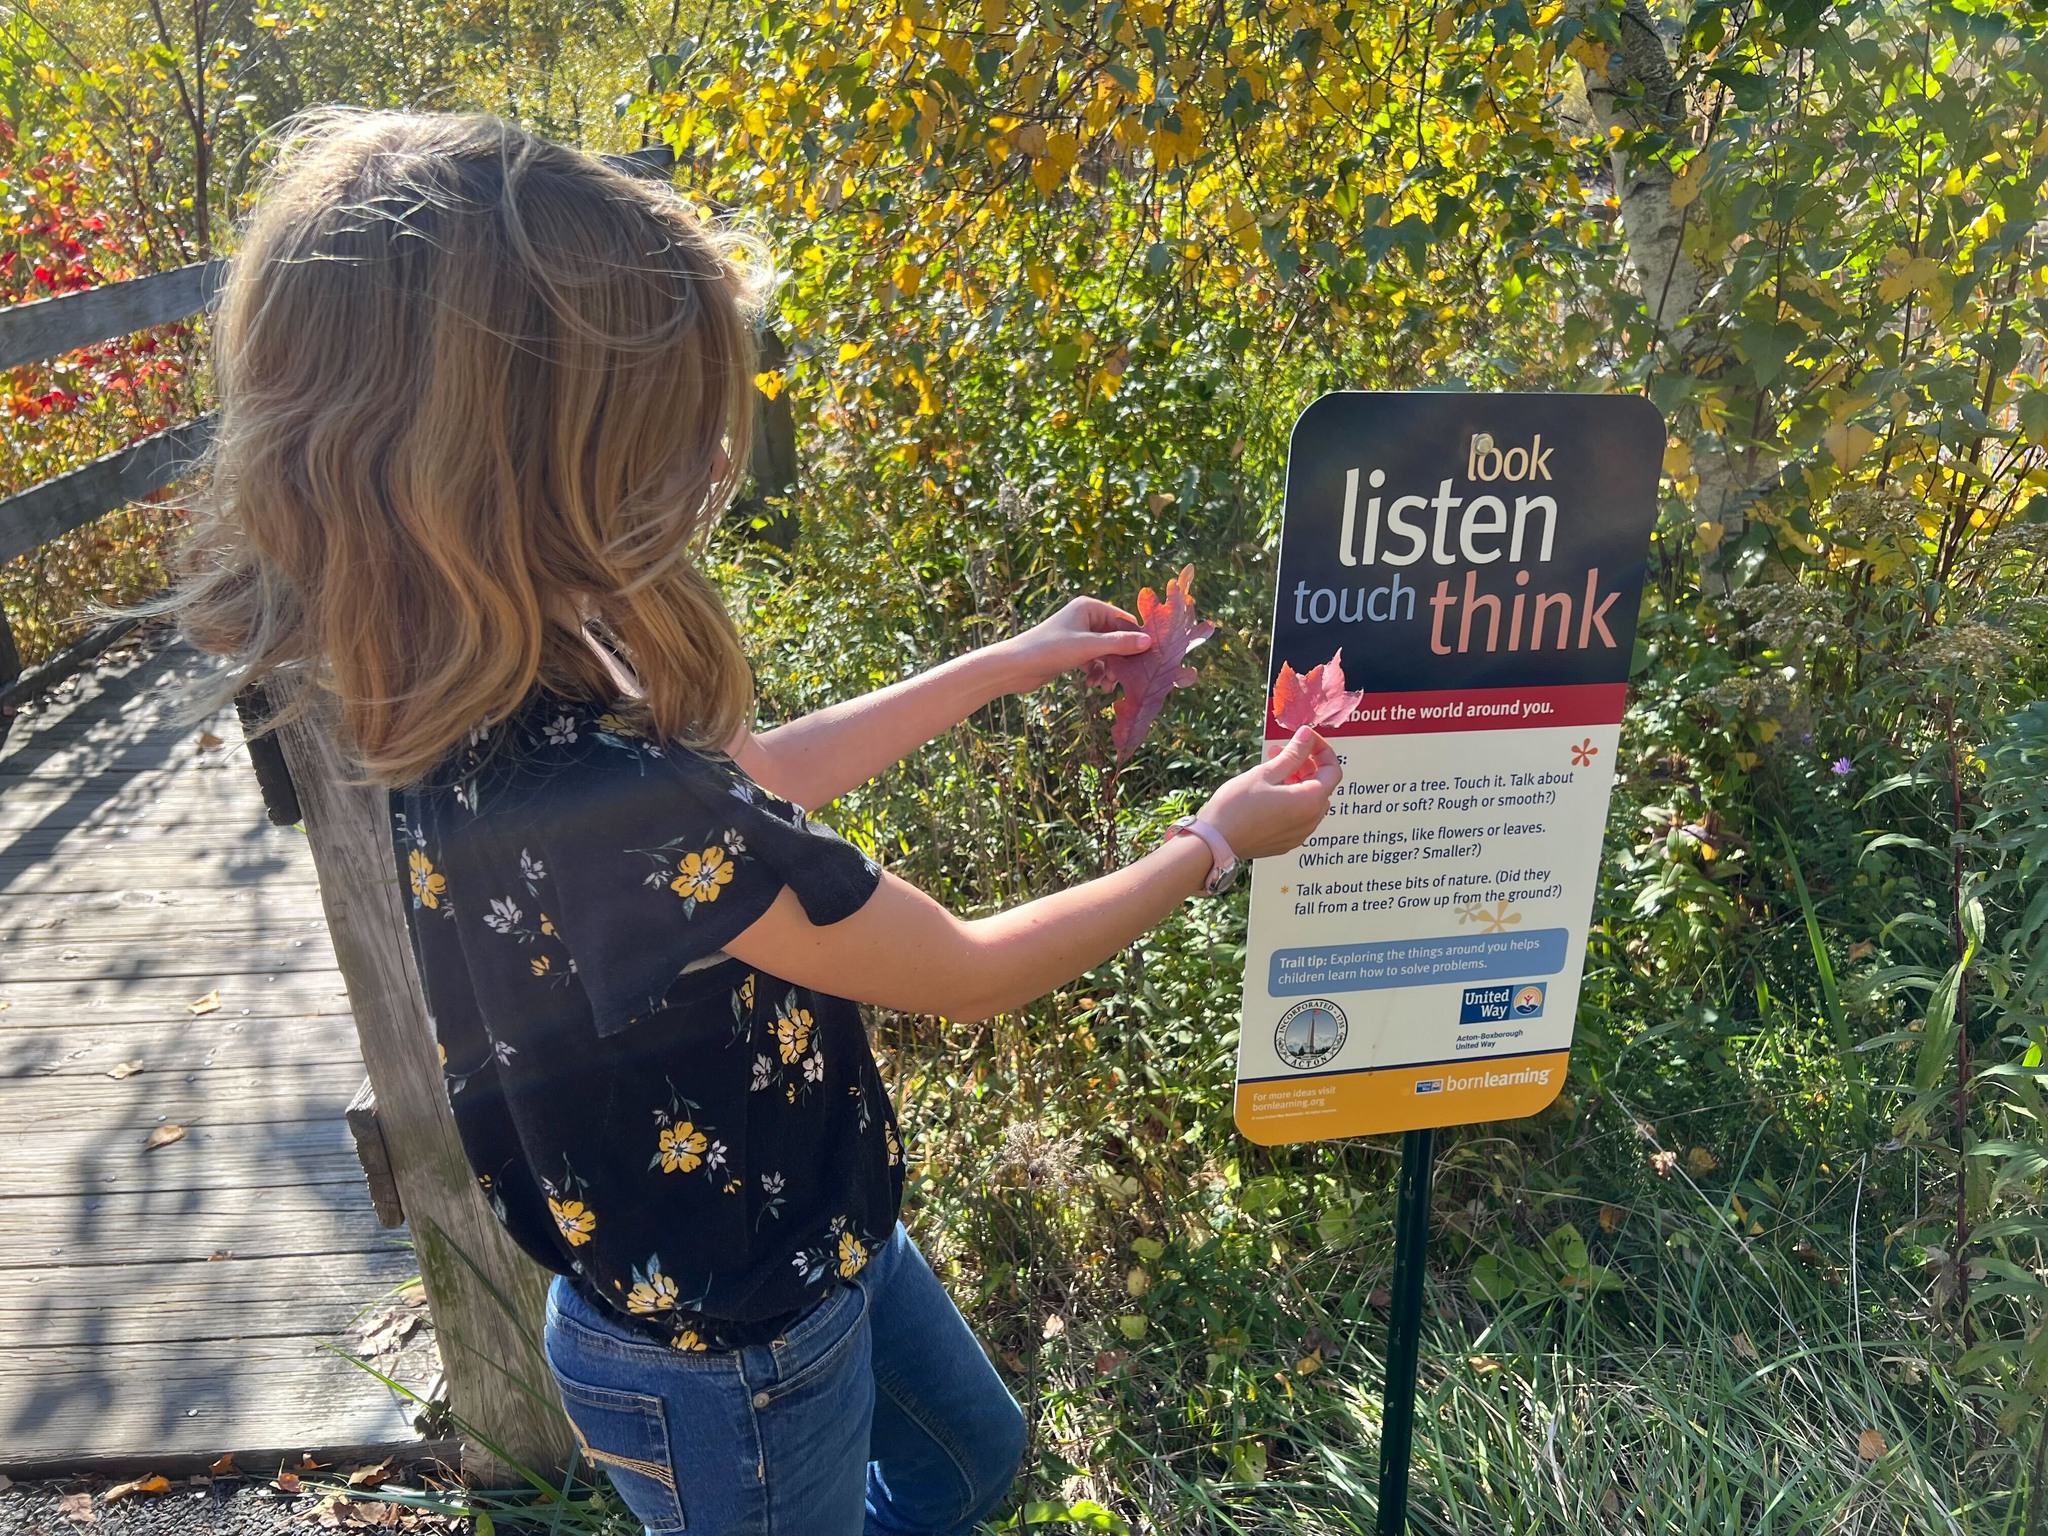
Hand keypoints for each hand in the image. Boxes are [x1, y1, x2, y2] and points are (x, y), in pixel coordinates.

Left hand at [988, 596, 1150, 693]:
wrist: (1015, 667)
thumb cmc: (1049, 649)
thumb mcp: (1087, 647)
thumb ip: (1119, 644)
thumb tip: (1148, 642)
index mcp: (1090, 607)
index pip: (1124, 620)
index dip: (1136, 639)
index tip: (1148, 659)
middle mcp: (1086, 618)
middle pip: (1116, 639)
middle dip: (1120, 660)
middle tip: (1121, 680)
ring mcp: (1079, 636)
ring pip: (1106, 653)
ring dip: (1108, 670)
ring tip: (1104, 686)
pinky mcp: (1073, 652)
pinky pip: (1094, 662)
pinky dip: (1096, 673)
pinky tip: (1091, 685)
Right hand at [1198, 728, 1341, 860]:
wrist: (1215, 843)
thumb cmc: (1237, 805)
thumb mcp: (1266, 773)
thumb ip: (1293, 754)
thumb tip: (1307, 735)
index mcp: (1310, 801)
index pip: (1333, 770)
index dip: (1322, 750)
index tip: (1305, 739)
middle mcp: (1311, 820)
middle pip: (1321, 786)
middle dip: (1305, 765)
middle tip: (1280, 752)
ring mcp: (1300, 834)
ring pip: (1309, 801)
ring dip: (1297, 782)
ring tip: (1271, 771)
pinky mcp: (1287, 842)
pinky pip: (1298, 816)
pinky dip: (1291, 800)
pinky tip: (1268, 794)